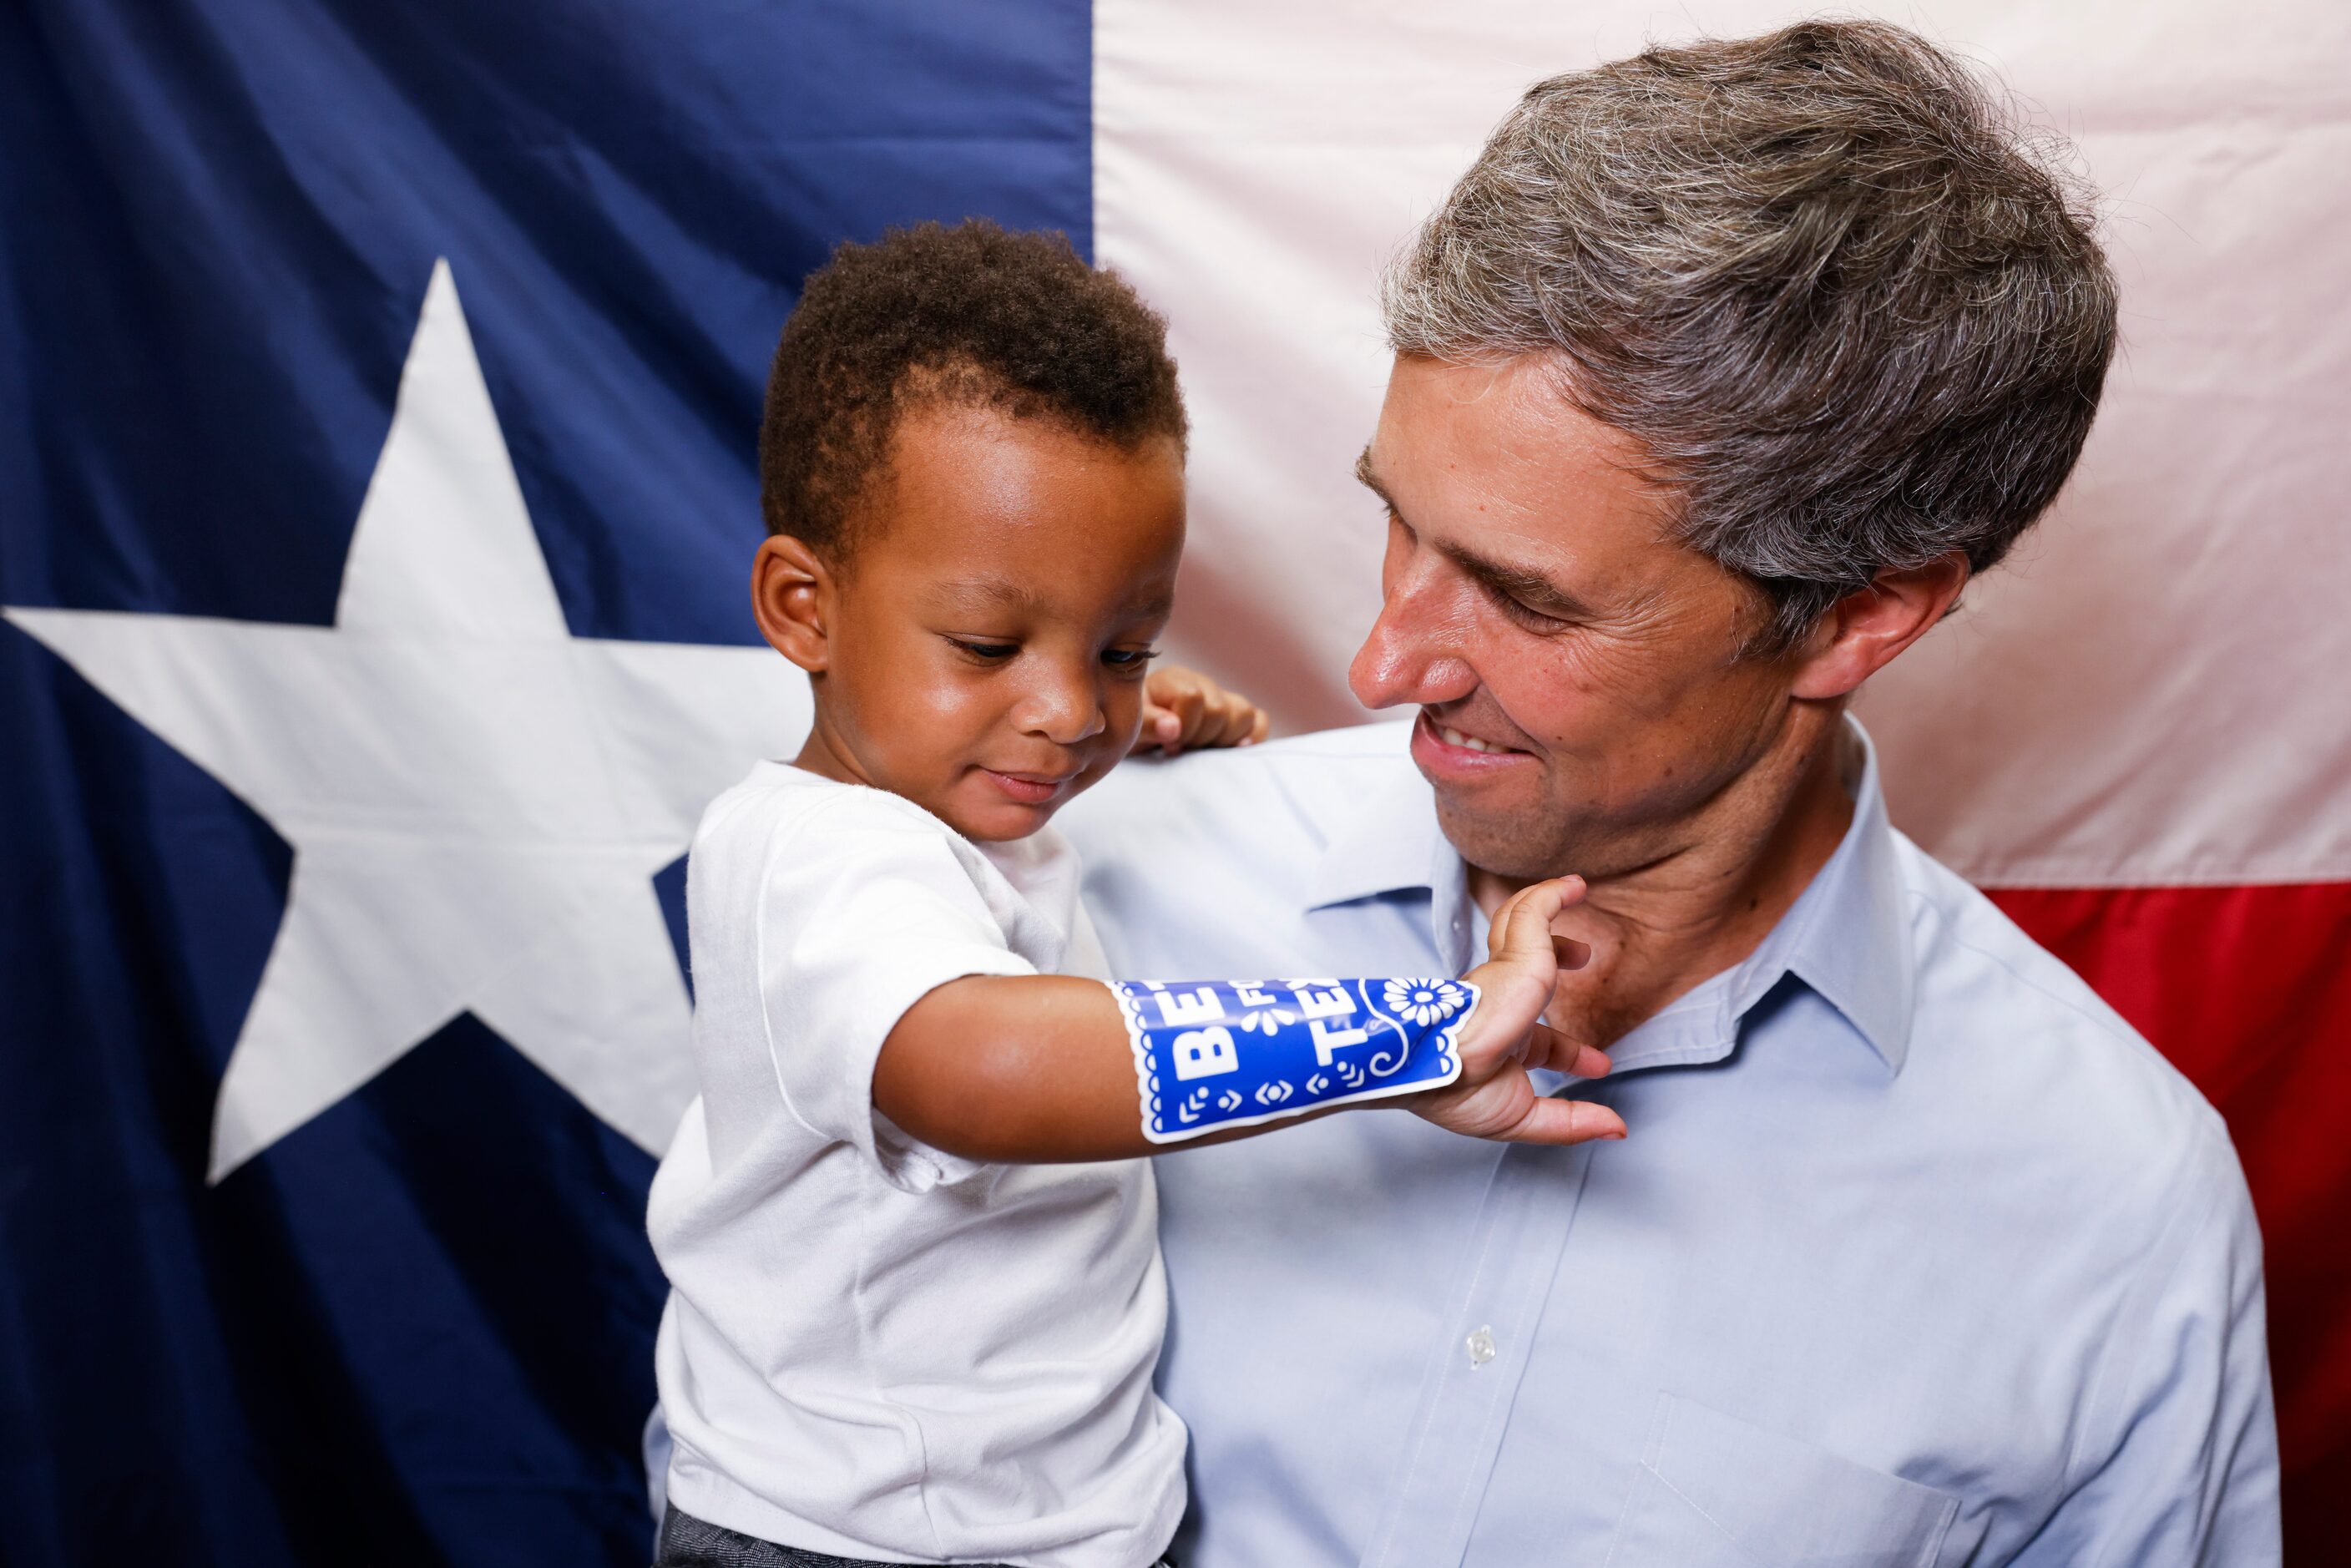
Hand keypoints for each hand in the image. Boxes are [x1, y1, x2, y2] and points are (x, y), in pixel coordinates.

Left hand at [1135, 665, 1271, 753]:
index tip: (1168, 744)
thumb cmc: (1131, 729)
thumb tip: (1173, 727)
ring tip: (1199, 749)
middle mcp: (1203, 683)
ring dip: (1222, 740)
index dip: (1184, 727)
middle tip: (1180, 748)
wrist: (1134, 732)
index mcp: (1175, 680)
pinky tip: (1230, 750)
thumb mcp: (1130, 727)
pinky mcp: (1236, 715)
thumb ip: (1149, 724)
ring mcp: (1222, 698)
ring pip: (1245, 713)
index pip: (1194, 698)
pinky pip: (1259, 721)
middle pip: (1221, 710)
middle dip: (1200, 738)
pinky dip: (1251, 738)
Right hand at [1410, 877, 1627, 1146]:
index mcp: (1495, 1041)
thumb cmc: (1457, 1092)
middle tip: (1582, 956)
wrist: (1433, 1062)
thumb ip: (1571, 1122)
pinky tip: (1574, 884)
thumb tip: (1617, 1130)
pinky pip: (1532, 912)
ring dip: (1542, 908)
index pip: (1538, 1040)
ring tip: (1573, 890)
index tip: (1598, 1065)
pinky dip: (1551, 894)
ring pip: (1519, 926)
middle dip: (1557, 957)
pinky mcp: (1515, 954)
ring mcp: (1502, 974)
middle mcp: (1496, 1001)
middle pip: (1524, 964)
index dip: (1569, 1052)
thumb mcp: (1524, 1117)